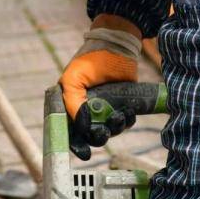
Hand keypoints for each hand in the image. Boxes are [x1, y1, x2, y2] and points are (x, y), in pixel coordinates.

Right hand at [59, 26, 140, 158]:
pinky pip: (123, 122)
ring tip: (120, 115)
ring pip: (108, 130)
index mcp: (70, 103)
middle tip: (104, 131)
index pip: (70, 131)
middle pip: (90, 134)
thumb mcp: (74, 78)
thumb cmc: (91, 59)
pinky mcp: (120, 105)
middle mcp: (86, 108)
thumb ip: (73, 103)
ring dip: (115, 127)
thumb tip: (82, 127)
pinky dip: (126, 120)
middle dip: (98, 136)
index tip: (85, 153)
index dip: (76, 144)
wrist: (117, 45)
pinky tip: (129, 111)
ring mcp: (104, 108)